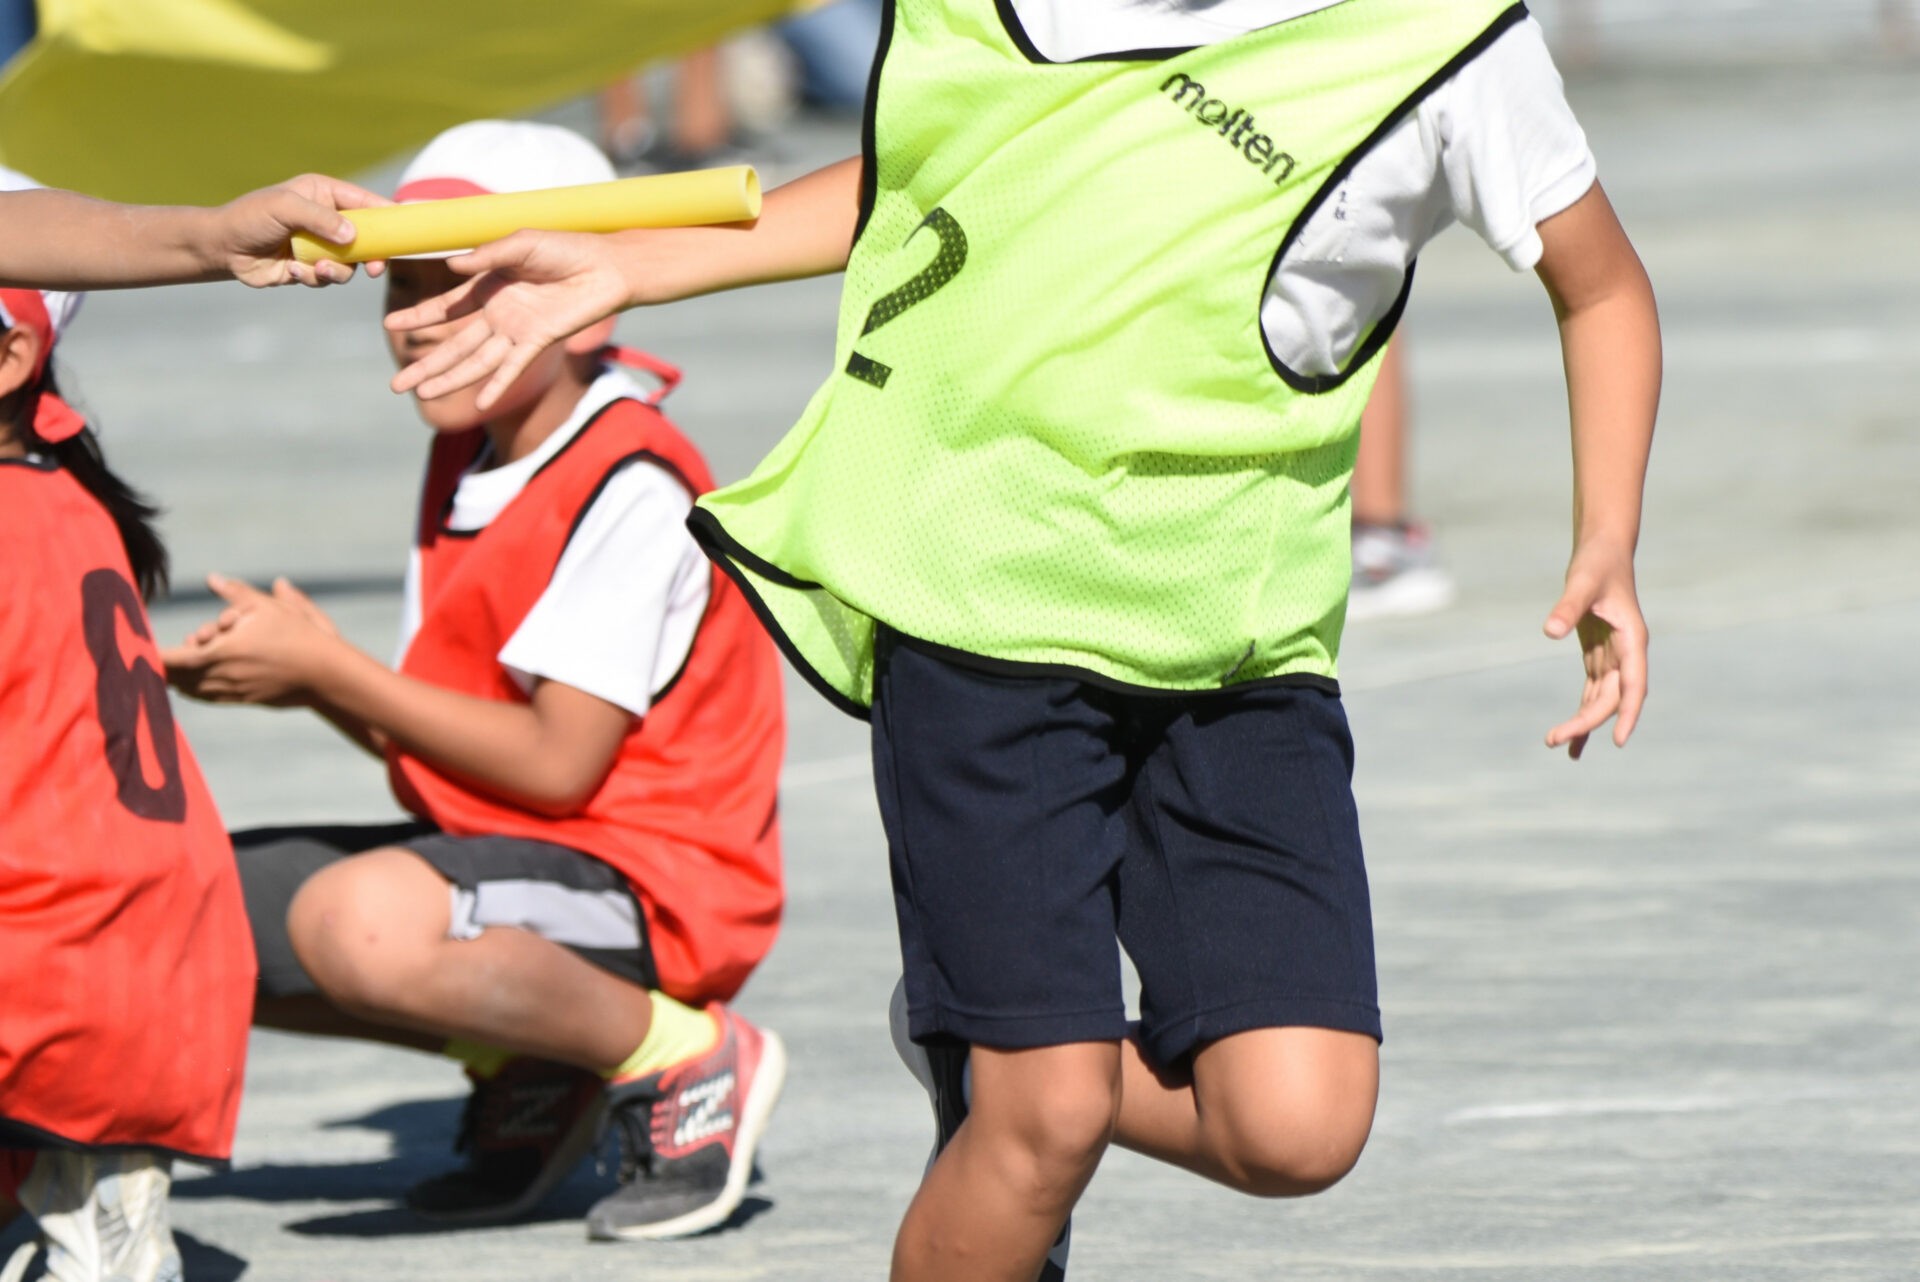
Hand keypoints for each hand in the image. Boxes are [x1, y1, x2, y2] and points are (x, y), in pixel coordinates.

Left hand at [162, 574, 341, 705]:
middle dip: (168, 661)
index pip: (170, 659)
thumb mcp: (267, 606)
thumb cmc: (297, 636)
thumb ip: (236, 593)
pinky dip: (195, 687)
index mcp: (219, 652)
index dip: (150, 656)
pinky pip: (207, 696)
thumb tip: (212, 578)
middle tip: (166, 648)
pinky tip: (195, 680)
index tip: (136, 648)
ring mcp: (230, 692)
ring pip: (189, 689)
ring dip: (180, 676)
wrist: (325, 675)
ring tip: (179, 662)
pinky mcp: (242, 700)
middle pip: (174, 677)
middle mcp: (219, 676)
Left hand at [215, 174, 389, 287]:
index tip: (405, 232)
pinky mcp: (311, 267)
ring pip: (350, 264)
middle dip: (371, 255)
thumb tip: (354, 235)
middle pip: (367, 237)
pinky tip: (293, 271)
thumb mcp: (285, 208)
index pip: (366, 202)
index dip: (388, 216)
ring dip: (337, 271)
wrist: (223, 248)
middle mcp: (327, 219)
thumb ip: (321, 219)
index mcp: (324, 194)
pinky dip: (315, 278)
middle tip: (374, 268)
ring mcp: (321, 245)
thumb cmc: (250, 218)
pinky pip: (328, 278)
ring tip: (316, 270)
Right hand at [385, 229, 632, 409]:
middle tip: (396, 385)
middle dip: (426, 365)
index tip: (390, 326)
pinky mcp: (539, 341)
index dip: (419, 317)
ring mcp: (517, 331)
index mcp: (488, 288)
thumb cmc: (565, 249)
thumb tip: (452, 268)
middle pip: (454, 345)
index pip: (446, 308)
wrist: (605, 266)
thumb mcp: (521, 244)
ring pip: (476, 361)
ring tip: (421, 394)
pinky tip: (480, 402)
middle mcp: (498, 314)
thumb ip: (487, 255)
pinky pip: (513, 367)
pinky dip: (497, 384)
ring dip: (450, 378)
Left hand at [1542, 542, 1647, 759]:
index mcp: (1632, 640)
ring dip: (1584, 722)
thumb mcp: (1581, 582)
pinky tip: (1569, 734)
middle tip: (1554, 740)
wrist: (1603, 550)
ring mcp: (1614, 656)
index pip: (1634, 685)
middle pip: (1612, 697)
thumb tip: (1550, 631)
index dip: (1627, 713)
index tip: (1618, 740)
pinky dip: (1582, 710)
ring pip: (1602, 698)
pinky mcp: (1598, 654)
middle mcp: (1627, 653)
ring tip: (1559, 746)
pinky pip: (1592, 690)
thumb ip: (1567, 606)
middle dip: (1587, 721)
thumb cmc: (1597, 563)